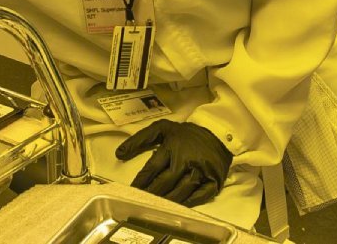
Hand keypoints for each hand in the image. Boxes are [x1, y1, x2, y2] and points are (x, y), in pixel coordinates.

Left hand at [114, 120, 232, 206]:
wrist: (218, 133)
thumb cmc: (186, 134)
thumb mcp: (161, 129)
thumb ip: (139, 139)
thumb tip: (118, 153)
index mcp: (172, 146)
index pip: (153, 167)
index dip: (141, 180)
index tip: (132, 189)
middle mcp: (186, 159)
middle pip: (166, 181)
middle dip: (152, 193)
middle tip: (141, 201)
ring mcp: (201, 171)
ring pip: (182, 190)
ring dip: (168, 200)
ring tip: (156, 207)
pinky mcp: (213, 180)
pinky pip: (200, 195)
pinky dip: (189, 202)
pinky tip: (179, 207)